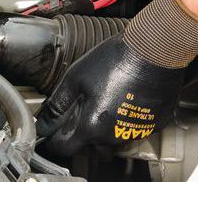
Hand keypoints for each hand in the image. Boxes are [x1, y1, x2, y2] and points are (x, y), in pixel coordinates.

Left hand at [36, 32, 184, 155]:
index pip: (64, 147)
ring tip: (109, 92)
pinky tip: (126, 95)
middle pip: (88, 141)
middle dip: (81, 125)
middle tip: (85, 98)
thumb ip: (56, 106)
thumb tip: (43, 124)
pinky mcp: (153, 125)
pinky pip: (131, 127)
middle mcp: (114, 136)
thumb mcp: (75, 78)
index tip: (53, 127)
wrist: (154, 51)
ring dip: (103, 122)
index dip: (54, 137)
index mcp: (92, 126)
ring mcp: (136, 132)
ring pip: (109, 135)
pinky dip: (125, 116)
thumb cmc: (116, 60)